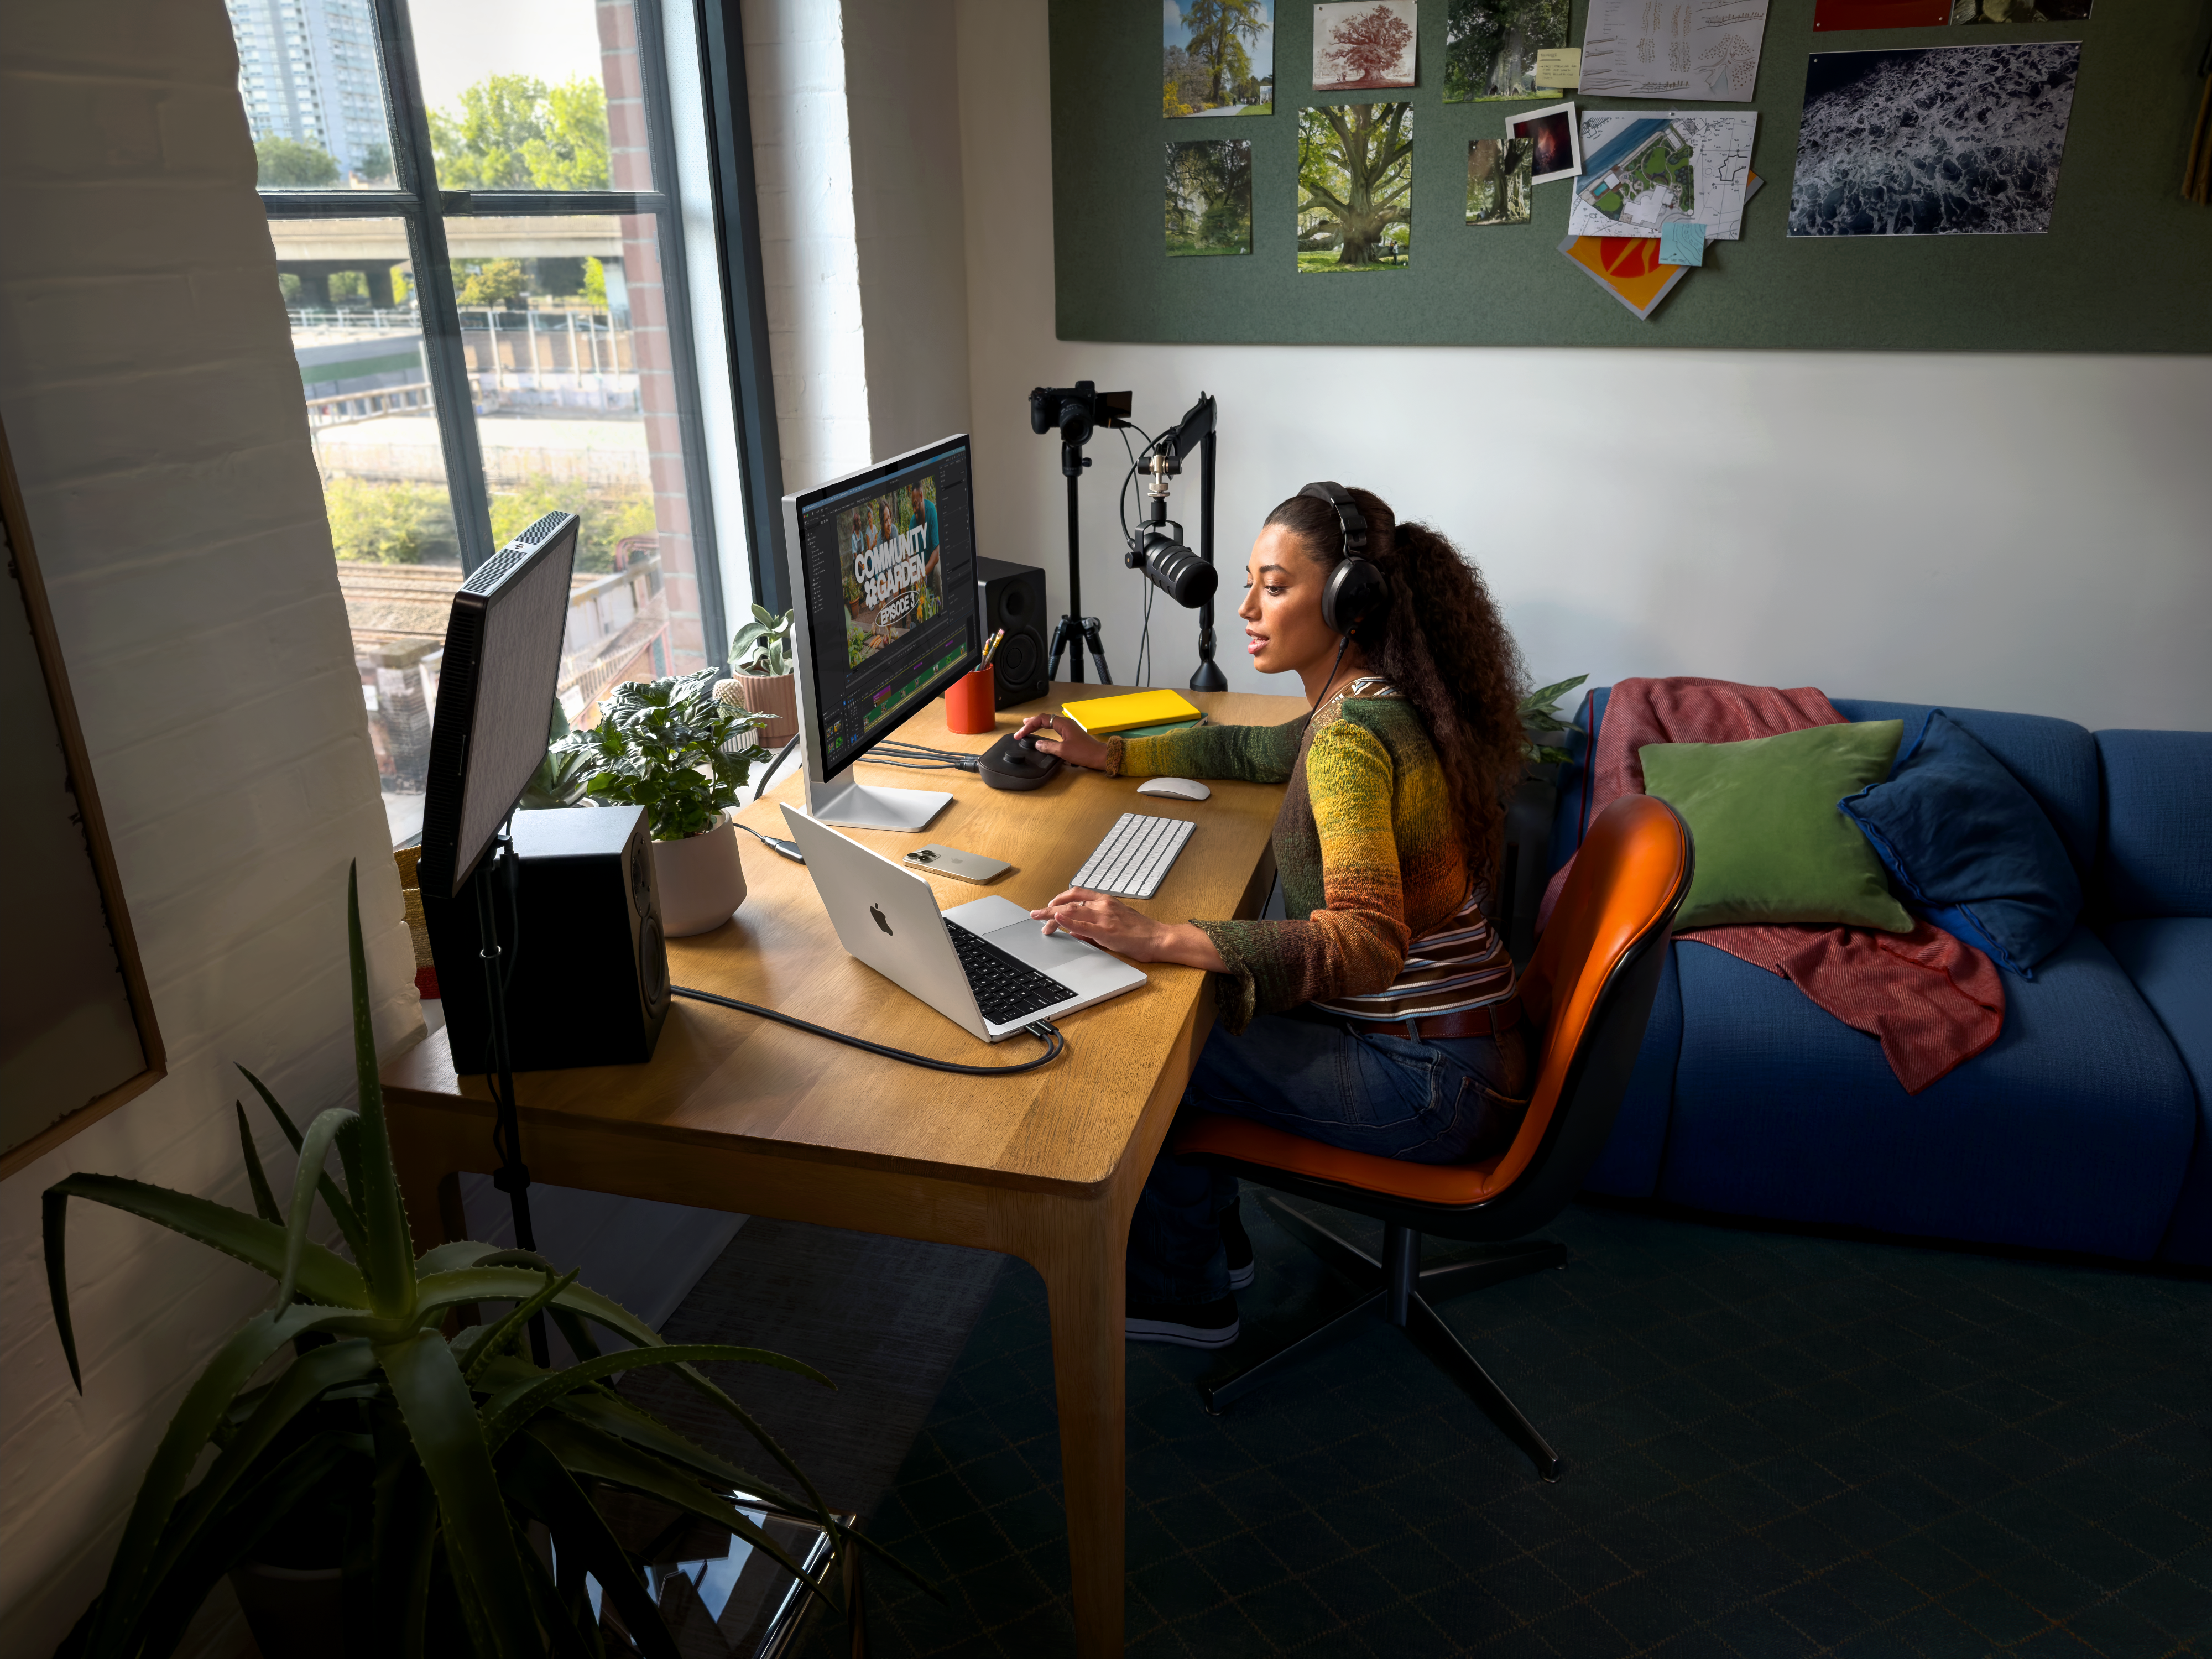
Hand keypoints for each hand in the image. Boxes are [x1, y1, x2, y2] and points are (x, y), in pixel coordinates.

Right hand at [1012, 712, 1113, 771]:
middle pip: (1045, 719)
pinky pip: (1054, 729)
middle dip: (1031, 723)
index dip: (1028, 725)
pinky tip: (1043, 734)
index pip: (1041, 719)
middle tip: (1021, 729)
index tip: (1020, 734)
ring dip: (1038, 725)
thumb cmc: (1084, 752)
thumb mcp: (1063, 751)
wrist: (1100, 757)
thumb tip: (1037, 744)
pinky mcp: (1071, 735)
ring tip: (1028, 727)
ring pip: (1050, 723)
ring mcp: (1069, 728)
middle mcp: (1065, 723)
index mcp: (1063, 724)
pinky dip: (1045, 730)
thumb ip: (1048, 746)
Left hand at [1028, 890, 1228, 971]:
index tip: (1047, 905)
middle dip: (1049, 907)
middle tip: (1035, 914)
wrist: (1159, 938)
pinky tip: (1057, 918)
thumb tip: (1075, 930)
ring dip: (1052, 914)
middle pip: (1069, 901)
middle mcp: (1103, 905)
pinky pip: (1083, 924)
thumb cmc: (1140, 933)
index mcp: (1106, 901)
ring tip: (1038, 918)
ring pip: (1072, 910)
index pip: (1076, 894)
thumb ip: (1094, 925)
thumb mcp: (1115, 923)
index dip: (1059, 898)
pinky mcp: (1107, 930)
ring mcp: (1105, 916)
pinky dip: (1068, 920)